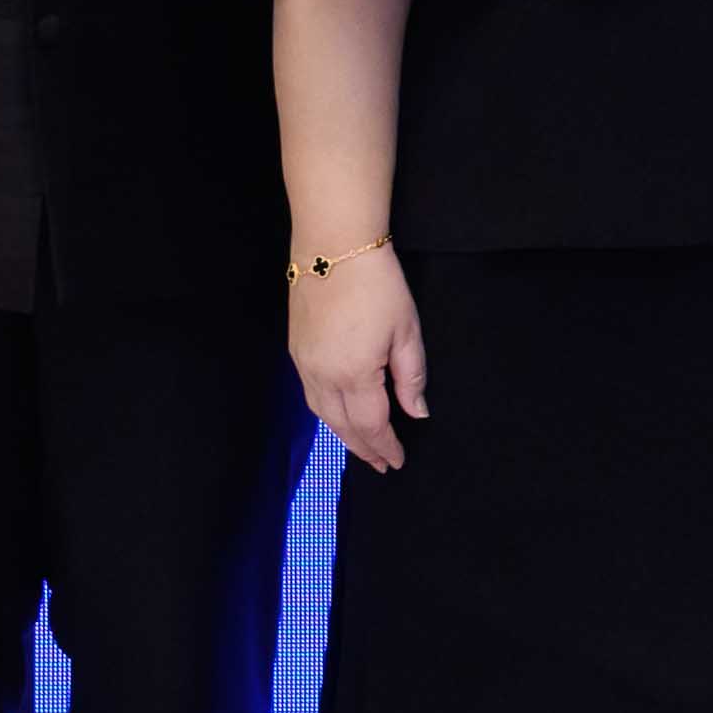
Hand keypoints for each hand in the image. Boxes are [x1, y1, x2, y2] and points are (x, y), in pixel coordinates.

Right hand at [291, 245, 424, 472]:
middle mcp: (323, 376)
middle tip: (381, 464)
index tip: (397, 461)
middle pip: (343, 426)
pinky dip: (326, 413)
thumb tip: (417, 413)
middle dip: (364, 449)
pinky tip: (339, 414)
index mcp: (354, 374)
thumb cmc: (377, 285)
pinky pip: (310, 394)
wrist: (333, 248)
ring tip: (362, 446)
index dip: (385, 447)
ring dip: (343, 434)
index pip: (372, 425)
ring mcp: (304, 364)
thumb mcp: (407, 331)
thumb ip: (411, 377)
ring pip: (322, 414)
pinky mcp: (296, 350)